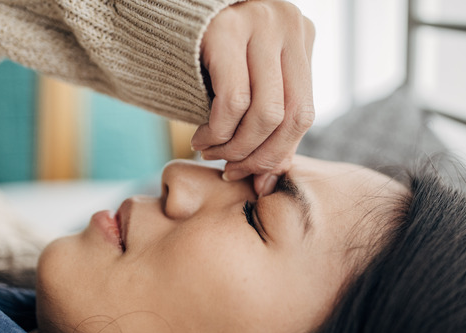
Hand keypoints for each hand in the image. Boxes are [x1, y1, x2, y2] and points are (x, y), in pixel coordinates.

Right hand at [191, 0, 314, 195]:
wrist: (161, 12)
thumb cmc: (206, 55)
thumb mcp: (248, 83)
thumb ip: (267, 125)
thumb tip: (268, 182)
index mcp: (300, 36)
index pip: (304, 113)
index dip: (278, 154)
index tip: (253, 176)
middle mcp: (287, 24)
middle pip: (289, 115)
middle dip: (258, 156)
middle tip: (230, 170)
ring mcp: (258, 23)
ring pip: (264, 113)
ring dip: (234, 147)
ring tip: (210, 153)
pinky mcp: (224, 30)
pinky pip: (233, 102)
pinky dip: (217, 132)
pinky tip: (200, 138)